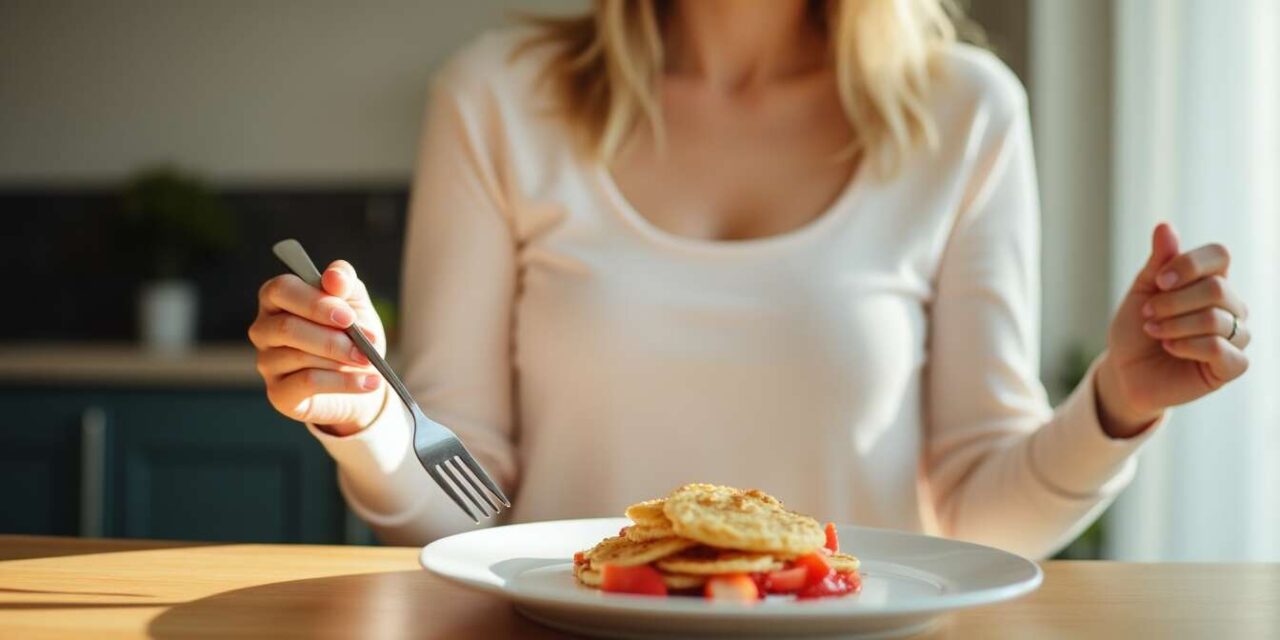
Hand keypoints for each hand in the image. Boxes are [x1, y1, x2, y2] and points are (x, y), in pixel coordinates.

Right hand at [248, 260, 388, 435]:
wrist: (364, 378)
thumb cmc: (352, 334)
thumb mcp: (355, 301)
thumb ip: (344, 282)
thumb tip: (333, 277)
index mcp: (277, 298)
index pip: (281, 289)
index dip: (315, 303)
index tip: (349, 317)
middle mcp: (264, 329)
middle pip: (287, 327)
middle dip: (333, 338)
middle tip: (367, 345)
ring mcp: (267, 363)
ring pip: (299, 357)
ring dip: (341, 359)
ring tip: (369, 362)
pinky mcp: (279, 394)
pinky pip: (307, 384)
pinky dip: (344, 382)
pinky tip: (368, 383)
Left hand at [1096, 223, 1250, 437]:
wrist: (1126, 372)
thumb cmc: (1135, 329)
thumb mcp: (1142, 292)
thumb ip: (1158, 263)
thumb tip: (1165, 226)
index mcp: (1212, 280)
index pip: (1220, 255)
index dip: (1189, 264)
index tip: (1159, 281)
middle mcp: (1231, 306)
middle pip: (1216, 288)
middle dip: (1172, 302)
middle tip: (1148, 315)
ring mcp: (1236, 336)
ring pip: (1215, 319)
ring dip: (1173, 326)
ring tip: (1154, 332)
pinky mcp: (1232, 365)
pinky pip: (1219, 348)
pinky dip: (1186, 346)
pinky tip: (1170, 348)